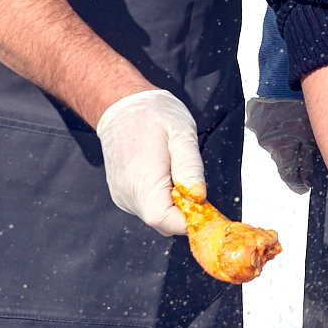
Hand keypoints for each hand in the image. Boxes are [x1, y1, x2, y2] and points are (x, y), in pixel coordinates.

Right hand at [94, 88, 202, 236]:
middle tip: (195, 186)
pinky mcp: (121, 193)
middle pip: (162, 222)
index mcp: (142, 182)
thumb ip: (190, 167)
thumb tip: (199, 197)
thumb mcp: (181, 134)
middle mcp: (128, 195)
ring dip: (173, 204)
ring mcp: (122, 196)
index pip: (166, 221)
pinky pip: (147, 206)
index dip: (189, 220)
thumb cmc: (153, 114)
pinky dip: (162, 199)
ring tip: (177, 174)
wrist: (121, 105)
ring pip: (156, 216)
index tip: (206, 207)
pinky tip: (165, 176)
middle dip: (184, 212)